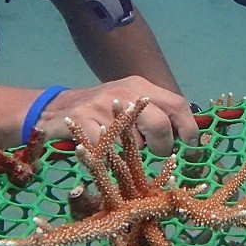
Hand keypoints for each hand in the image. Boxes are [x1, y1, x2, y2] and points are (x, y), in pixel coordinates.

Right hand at [36, 76, 200, 155]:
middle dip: (162, 146)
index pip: (177, 103)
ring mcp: (102, 105)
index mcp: (141, 87)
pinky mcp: (82, 120)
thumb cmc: (101, 111)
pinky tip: (102, 154)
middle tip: (155, 153)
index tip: (191, 145)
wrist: (55, 108)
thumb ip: (155, 113)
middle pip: (159, 124)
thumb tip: (186, 136)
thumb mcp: (130, 103)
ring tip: (119, 147)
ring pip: (133, 143)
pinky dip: (107, 158)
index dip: (189, 127)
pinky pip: (106, 150)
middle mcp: (124, 92)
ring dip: (130, 154)